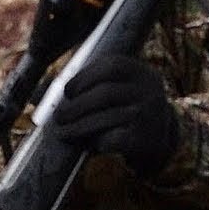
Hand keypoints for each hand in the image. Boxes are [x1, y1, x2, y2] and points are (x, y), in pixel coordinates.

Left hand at [56, 50, 181, 177]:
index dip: (84, 77)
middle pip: (106, 92)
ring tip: (63, 132)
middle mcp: (149, 90)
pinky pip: (114, 138)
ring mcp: (149, 114)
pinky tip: (89, 144)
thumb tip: (49, 94)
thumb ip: (96, 85)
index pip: (112, 65)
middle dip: (76, 105)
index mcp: (142, 72)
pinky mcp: (144, 138)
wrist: (159, 139)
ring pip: (107, 117)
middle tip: (59, 116)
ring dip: (79, 126)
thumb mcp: (122, 90)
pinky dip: (97, 141)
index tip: (67, 92)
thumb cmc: (127, 110)